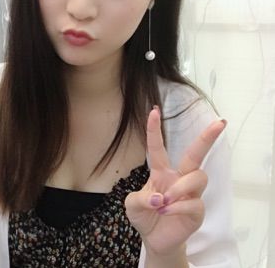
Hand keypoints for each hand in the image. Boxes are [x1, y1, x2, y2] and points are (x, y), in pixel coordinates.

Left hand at [124, 106, 225, 256]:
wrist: (154, 240)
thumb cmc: (144, 216)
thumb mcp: (132, 205)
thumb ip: (140, 198)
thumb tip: (160, 198)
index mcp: (161, 171)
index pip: (158, 147)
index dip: (154, 130)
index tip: (153, 111)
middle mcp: (179, 178)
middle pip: (196, 154)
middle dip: (207, 138)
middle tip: (219, 123)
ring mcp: (190, 194)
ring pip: (198, 177)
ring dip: (180, 187)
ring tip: (164, 201)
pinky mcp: (197, 211)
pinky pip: (194, 202)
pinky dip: (178, 207)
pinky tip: (167, 211)